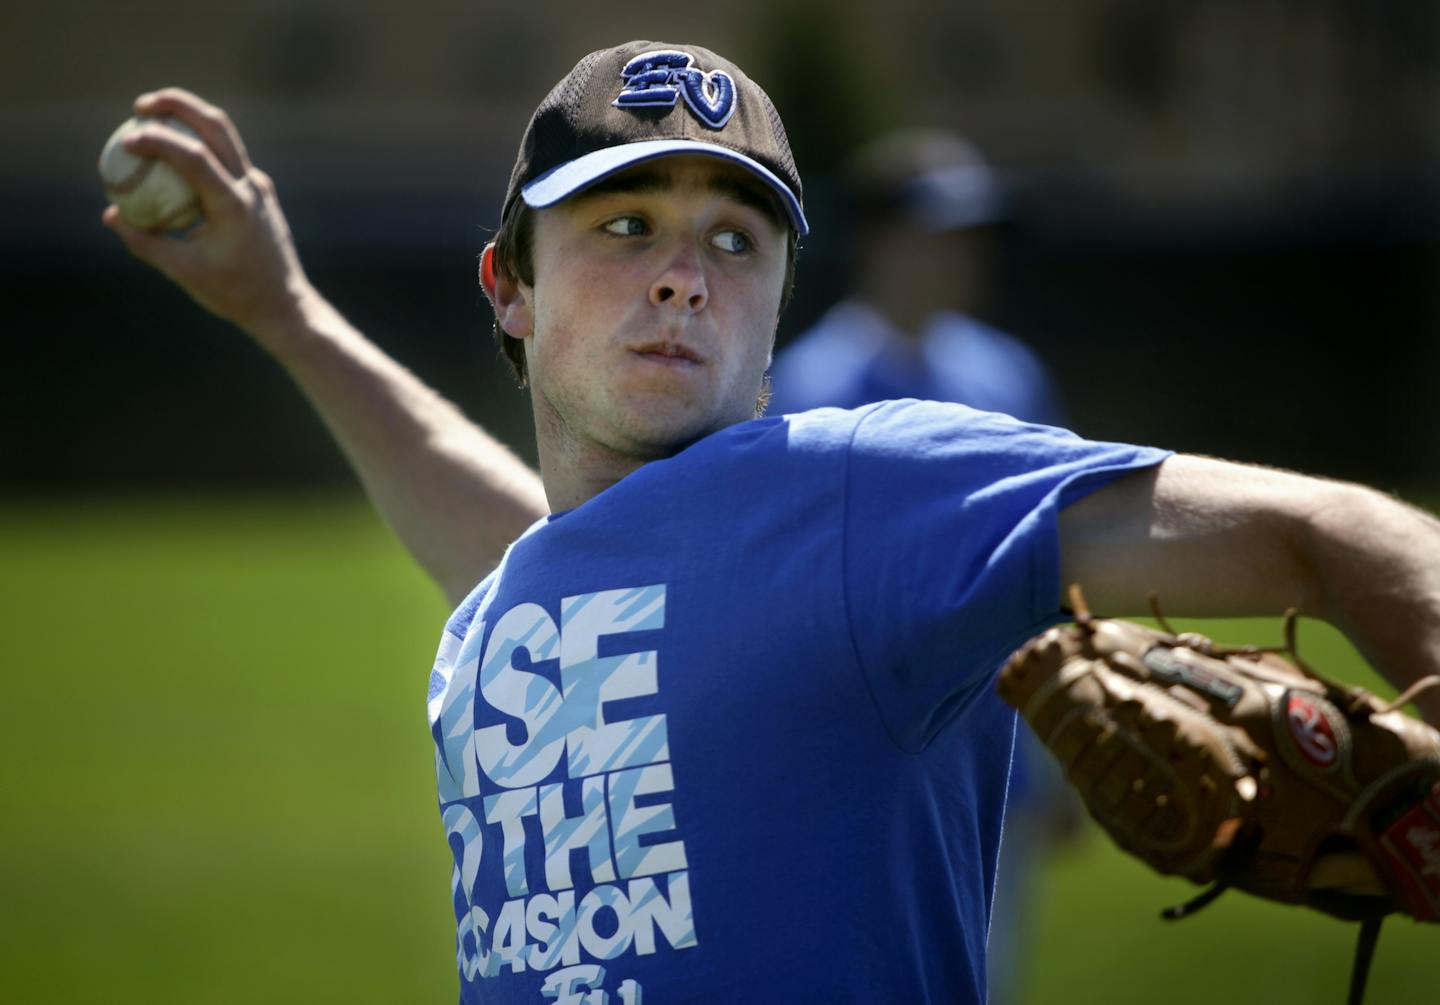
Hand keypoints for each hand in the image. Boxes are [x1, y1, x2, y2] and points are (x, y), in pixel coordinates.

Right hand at [101, 88, 314, 340]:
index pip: (194, 157)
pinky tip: (172, 157)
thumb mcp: (184, 271)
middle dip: (178, 104)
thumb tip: (111, 214)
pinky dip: (200, 148)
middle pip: (216, 126)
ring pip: (225, 136)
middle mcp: (252, 187)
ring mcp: (260, 187)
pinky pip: (227, 160)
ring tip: (153, 117)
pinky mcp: (260, 192)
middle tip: (140, 105)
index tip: (127, 139)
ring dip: (190, 119)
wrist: (284, 305)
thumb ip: (145, 242)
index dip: (158, 140)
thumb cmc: (234, 293)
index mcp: (235, 206)